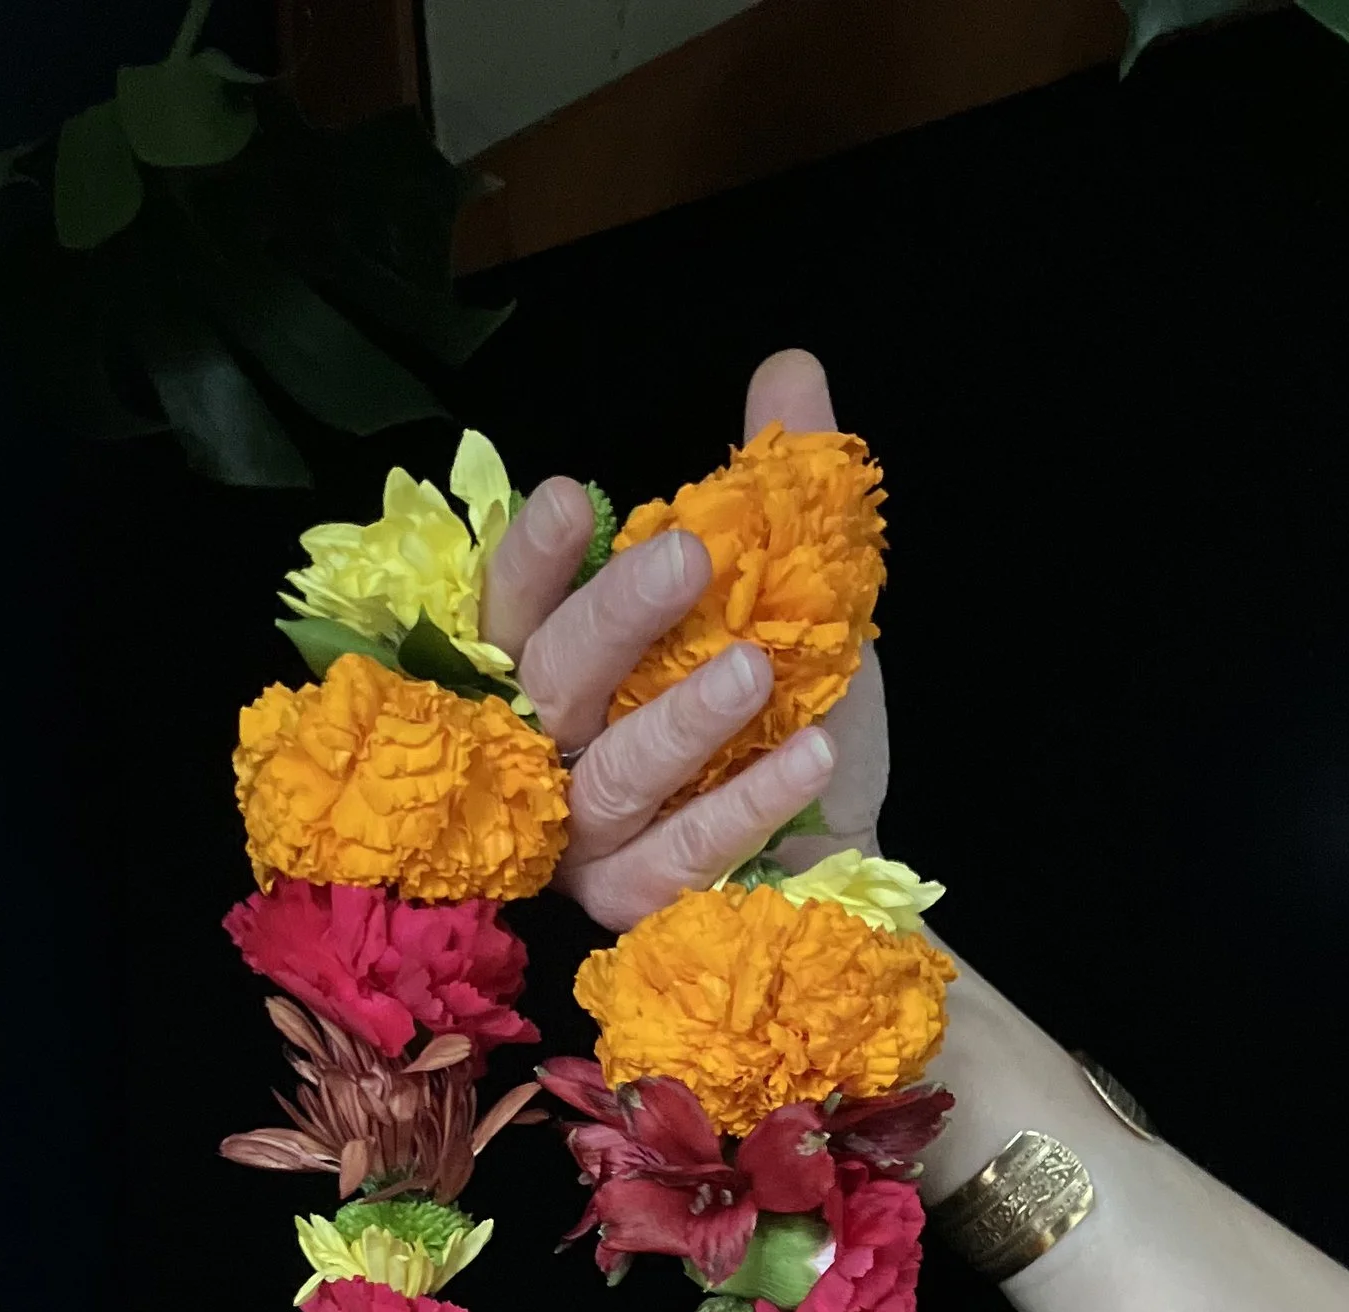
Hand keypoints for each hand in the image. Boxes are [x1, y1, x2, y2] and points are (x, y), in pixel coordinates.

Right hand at [481, 348, 890, 931]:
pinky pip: (676, 859)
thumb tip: (791, 367)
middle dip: (613, 616)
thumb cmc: (782, 725)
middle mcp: (551, 752)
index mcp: (563, 668)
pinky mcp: (630, 907)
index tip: (568, 496)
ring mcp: (583, 840)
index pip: (514, 608)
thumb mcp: (795, 595)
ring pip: (611, 780)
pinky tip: (808, 754)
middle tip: (689, 555)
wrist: (834, 861)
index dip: (529, 559)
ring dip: (682, 720)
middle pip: (550, 685)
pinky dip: (742, 805)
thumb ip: (778, 490)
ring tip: (757, 667)